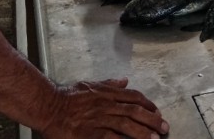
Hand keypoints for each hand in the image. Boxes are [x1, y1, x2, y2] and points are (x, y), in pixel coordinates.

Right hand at [40, 78, 167, 138]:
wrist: (49, 106)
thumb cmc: (67, 96)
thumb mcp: (90, 84)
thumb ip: (109, 83)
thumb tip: (124, 80)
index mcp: (107, 93)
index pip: (133, 97)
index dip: (148, 104)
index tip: (157, 111)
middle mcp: (106, 105)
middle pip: (135, 111)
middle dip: (152, 119)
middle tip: (164, 126)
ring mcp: (99, 119)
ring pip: (127, 125)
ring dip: (143, 132)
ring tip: (155, 138)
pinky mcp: (92, 133)